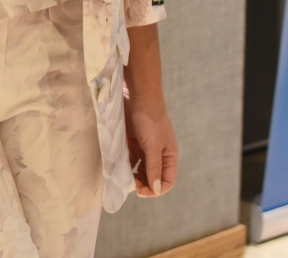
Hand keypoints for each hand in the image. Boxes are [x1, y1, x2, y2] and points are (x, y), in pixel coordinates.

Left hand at [123, 24, 177, 197]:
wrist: (138, 96)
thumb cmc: (150, 121)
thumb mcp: (153, 146)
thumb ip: (154, 168)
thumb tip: (156, 191)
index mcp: (169, 156)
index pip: (167, 181)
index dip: (156, 189)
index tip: (141, 191)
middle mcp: (159, 154)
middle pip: (153, 178)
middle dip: (143, 184)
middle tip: (131, 185)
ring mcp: (146, 148)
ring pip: (140, 170)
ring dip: (133, 177)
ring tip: (123, 178)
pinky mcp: (134, 142)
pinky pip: (130, 160)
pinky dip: (125, 166)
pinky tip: (118, 167)